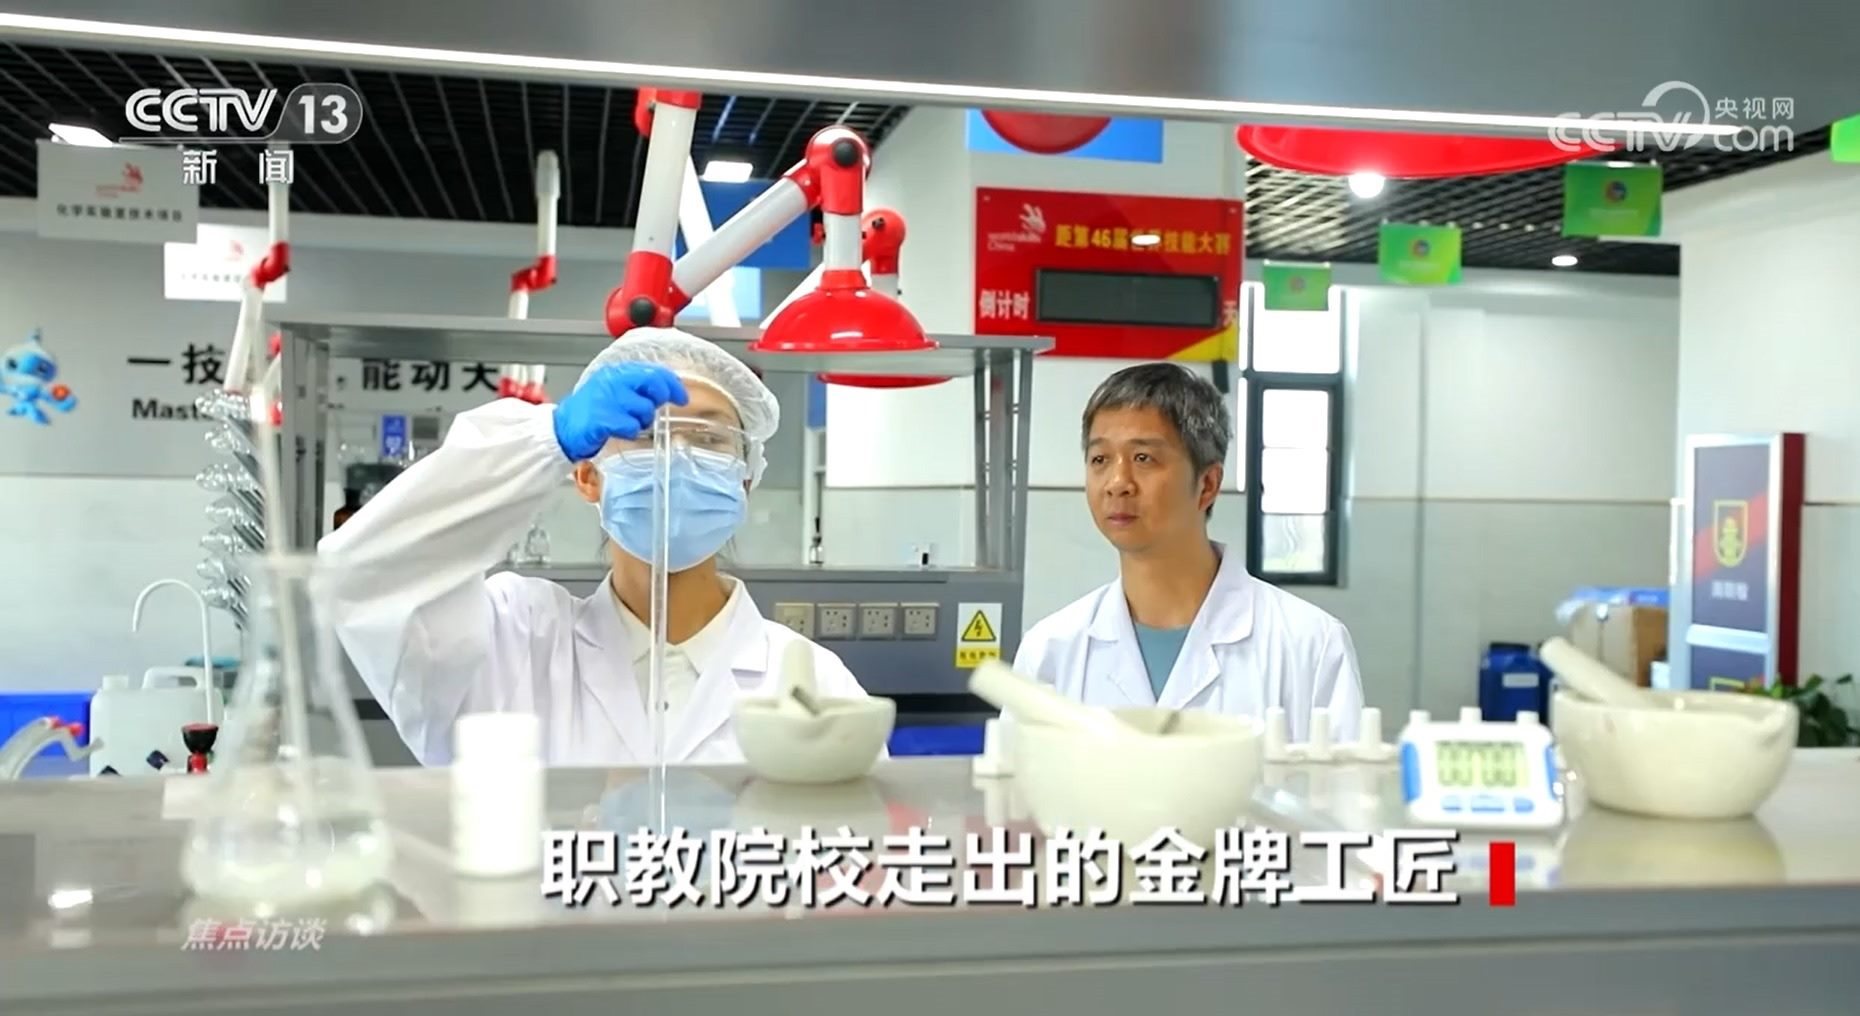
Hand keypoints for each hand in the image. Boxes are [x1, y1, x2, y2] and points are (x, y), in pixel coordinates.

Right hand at [552, 363, 687, 460]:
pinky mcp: (602, 418)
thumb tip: (667, 390)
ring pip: (644, 409)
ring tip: (627, 423)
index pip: (653, 370)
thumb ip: (637, 387)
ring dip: (642, 420)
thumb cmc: (590, 412)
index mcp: (616, 372)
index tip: (682, 396)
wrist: (561, 429)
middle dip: (662, 397)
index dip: (672, 383)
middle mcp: (612, 381)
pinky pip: (630, 426)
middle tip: (657, 408)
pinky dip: (629, 432)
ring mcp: (606, 399)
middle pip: (652, 383)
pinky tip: (618, 431)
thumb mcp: (613, 391)